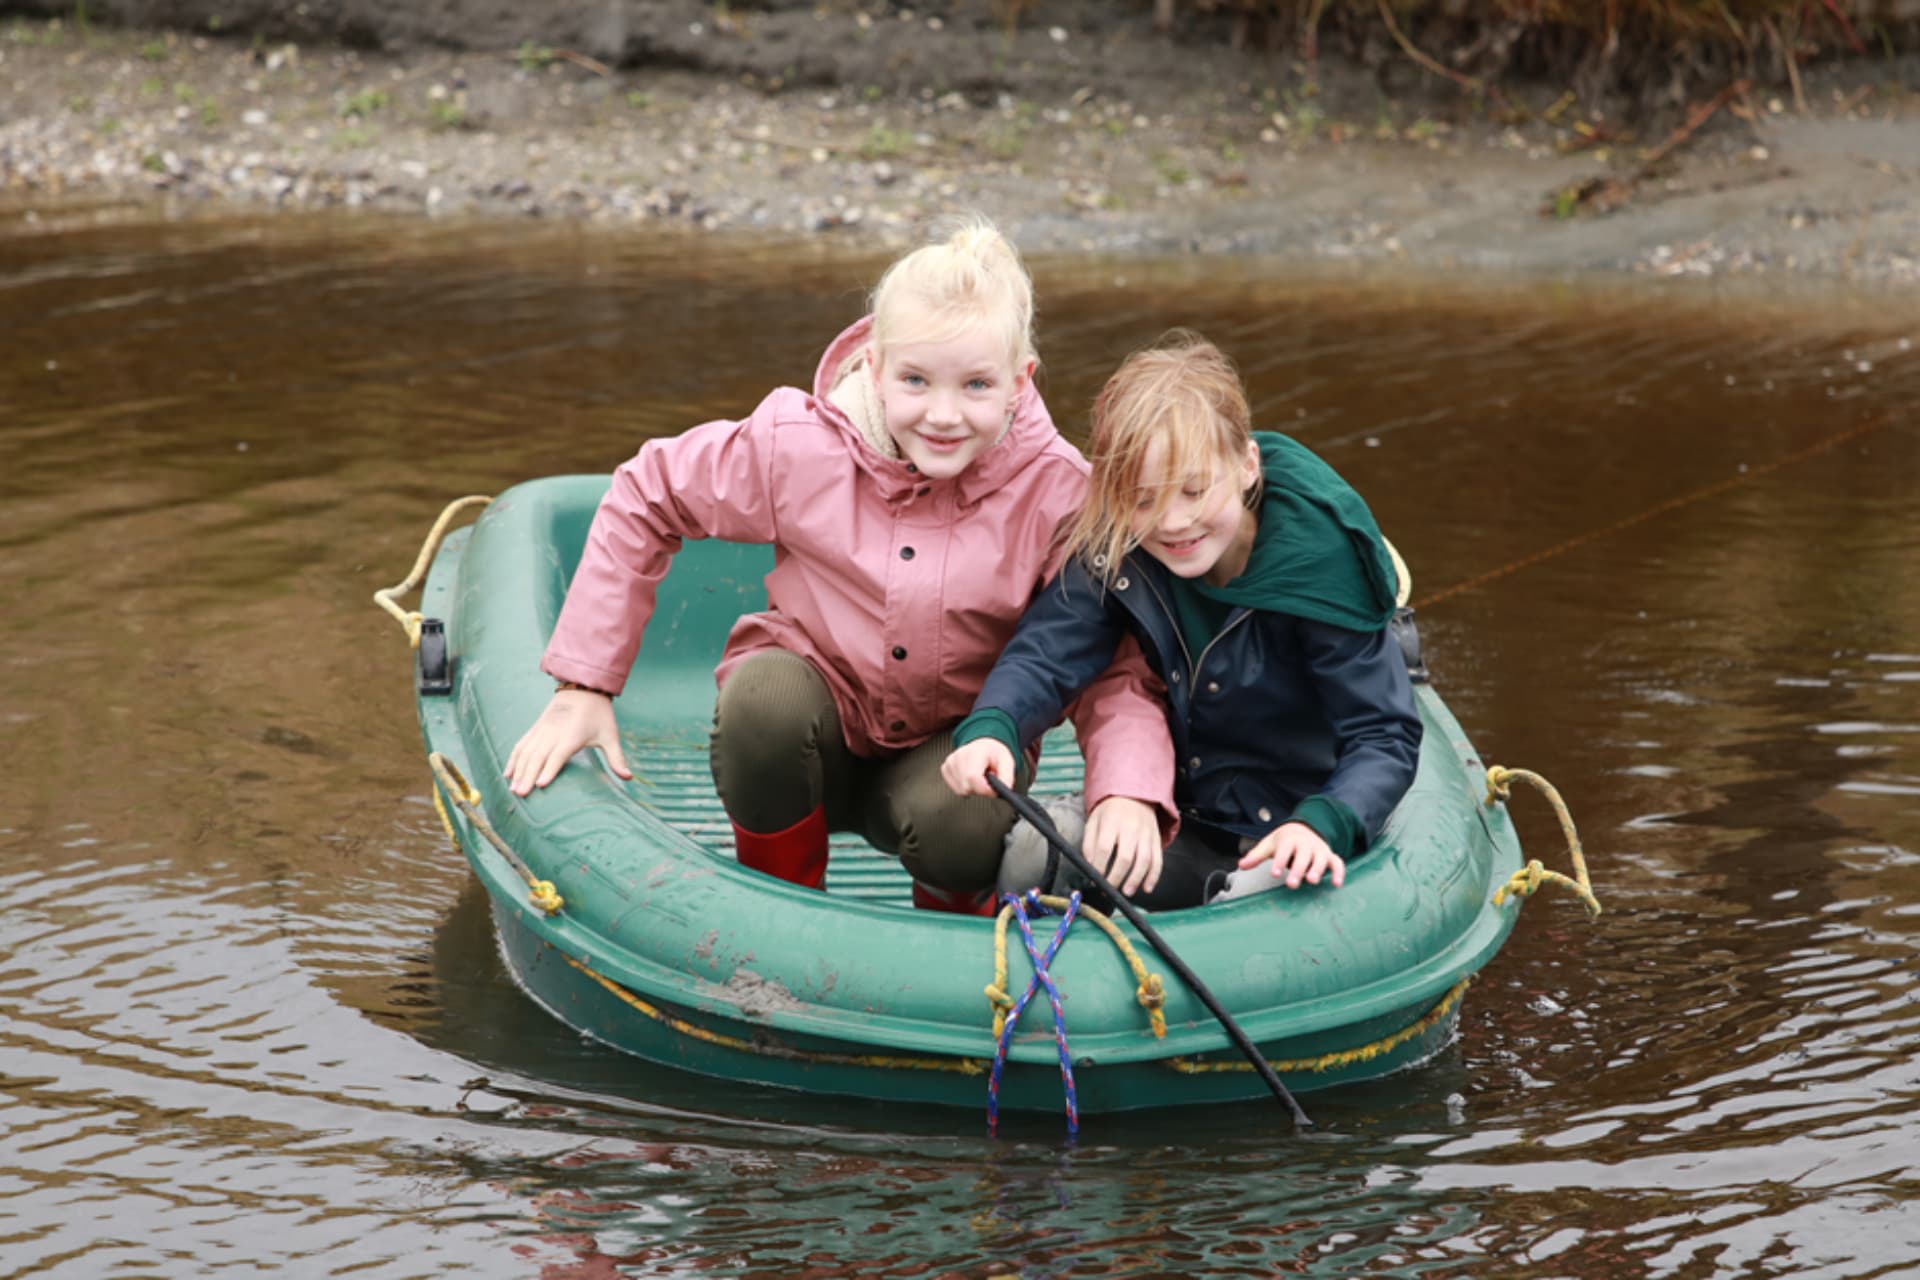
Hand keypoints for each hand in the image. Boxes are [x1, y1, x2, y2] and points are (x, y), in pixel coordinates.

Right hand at [503, 689, 631, 795]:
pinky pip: (521, 744)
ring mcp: (542, 730)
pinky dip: (513, 758)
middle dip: (528, 776)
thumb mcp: (610, 735)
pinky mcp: (536, 728)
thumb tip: (629, 779)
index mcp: (572, 736)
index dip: (550, 770)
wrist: (583, 687)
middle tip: (521, 794)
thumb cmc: (598, 714)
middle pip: (538, 757)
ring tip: (513, 789)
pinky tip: (507, 773)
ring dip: (518, 770)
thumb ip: (616, 758)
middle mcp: (553, 733)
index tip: (541, 785)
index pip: (558, 755)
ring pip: (526, 752)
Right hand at [941, 738, 1015, 797]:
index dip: (984, 788)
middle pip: (967, 787)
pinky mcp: (945, 768)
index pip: (972, 777)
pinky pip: (956, 789)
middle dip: (980, 788)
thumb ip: (1007, 777)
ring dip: (973, 788)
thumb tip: (1004, 790)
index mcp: (975, 752)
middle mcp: (959, 755)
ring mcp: (950, 762)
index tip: (993, 789)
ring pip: (961, 790)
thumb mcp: (1007, 762)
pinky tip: (970, 777)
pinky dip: (965, 787)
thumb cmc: (994, 754)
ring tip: (979, 776)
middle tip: (987, 778)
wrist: (983, 746)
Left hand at [1083, 796, 1163, 896]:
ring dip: (1135, 879)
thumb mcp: (1094, 821)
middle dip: (1117, 877)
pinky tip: (1147, 887)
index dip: (1099, 866)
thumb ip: (1089, 843)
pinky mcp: (1156, 839)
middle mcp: (1130, 828)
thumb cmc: (1111, 811)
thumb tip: (1090, 865)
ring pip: (1144, 860)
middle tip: (1109, 889)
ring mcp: (1146, 834)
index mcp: (1111, 822)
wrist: (1134, 794)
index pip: (1104, 847)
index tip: (1095, 878)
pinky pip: (1158, 860)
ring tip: (1127, 892)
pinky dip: (1154, 876)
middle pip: (1125, 857)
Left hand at [1237, 822, 1344, 889]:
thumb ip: (1256, 856)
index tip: (1274, 874)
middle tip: (1291, 884)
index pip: (1284, 849)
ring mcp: (1319, 849)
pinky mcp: (1330, 856)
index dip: (1280, 861)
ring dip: (1317, 869)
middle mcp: (1306, 843)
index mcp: (1289, 839)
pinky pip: (1337, 863)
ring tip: (1312, 881)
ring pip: (1321, 858)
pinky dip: (1339, 872)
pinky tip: (1337, 884)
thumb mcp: (1269, 845)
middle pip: (1303, 855)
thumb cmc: (1283, 841)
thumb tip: (1241, 865)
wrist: (1303, 828)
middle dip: (1298, 869)